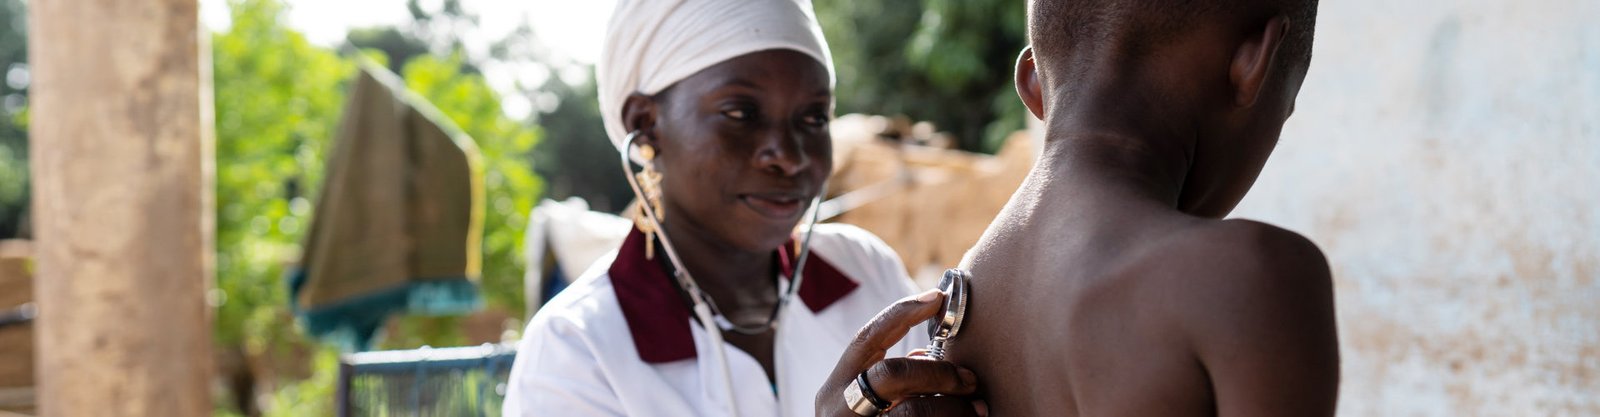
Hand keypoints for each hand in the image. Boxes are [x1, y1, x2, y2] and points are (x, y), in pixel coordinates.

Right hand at [816, 289, 986, 416]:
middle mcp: (838, 413)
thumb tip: (926, 358)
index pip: (867, 340)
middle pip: (894, 376)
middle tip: (970, 380)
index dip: (901, 314)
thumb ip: (888, 382)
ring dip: (954, 410)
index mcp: (833, 392)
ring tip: (977, 413)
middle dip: (939, 374)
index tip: (936, 297)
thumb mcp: (861, 408)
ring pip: (915, 413)